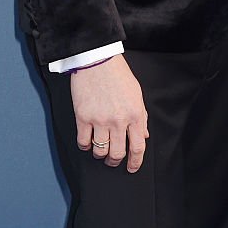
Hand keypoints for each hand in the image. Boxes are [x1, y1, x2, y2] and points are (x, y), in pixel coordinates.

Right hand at [70, 55, 148, 172]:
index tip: (131, 168)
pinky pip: (83, 142)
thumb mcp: (137, 94)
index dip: (135, 162)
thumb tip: (144, 135)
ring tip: (100, 150)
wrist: (97, 60)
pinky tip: (88, 142)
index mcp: (135, 114)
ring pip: (100, 151)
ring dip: (100, 155)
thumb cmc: (118, 75)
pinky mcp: (83, 117)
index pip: (138, 147)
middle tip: (114, 160)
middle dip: (116, 161)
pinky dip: (86, 146)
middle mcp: (118, 120)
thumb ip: (141, 117)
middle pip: (118, 153)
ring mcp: (99, 120)